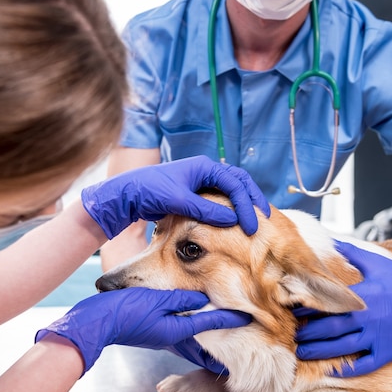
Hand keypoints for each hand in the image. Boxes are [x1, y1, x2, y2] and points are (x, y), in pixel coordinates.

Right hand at [36, 288, 250, 374]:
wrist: (98, 323)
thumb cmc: (125, 311)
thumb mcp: (156, 300)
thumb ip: (183, 297)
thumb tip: (204, 297)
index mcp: (179, 328)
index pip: (213, 322)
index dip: (233, 318)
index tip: (251, 315)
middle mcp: (175, 335)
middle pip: (206, 332)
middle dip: (223, 329)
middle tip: (243, 322)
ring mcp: (165, 335)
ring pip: (194, 331)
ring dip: (208, 326)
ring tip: (223, 320)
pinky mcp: (155, 331)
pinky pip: (180, 327)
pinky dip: (190, 322)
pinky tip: (191, 313)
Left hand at [81, 155, 269, 238]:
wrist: (128, 194)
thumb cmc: (150, 191)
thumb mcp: (179, 201)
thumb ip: (206, 210)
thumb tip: (233, 220)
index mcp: (205, 167)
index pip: (236, 183)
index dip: (246, 204)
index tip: (251, 225)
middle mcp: (206, 171)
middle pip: (239, 182)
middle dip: (252, 200)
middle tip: (263, 219)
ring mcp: (202, 181)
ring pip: (232, 190)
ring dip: (244, 204)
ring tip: (254, 220)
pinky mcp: (197, 193)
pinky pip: (221, 199)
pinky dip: (231, 209)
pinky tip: (236, 223)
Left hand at [295, 241, 391, 375]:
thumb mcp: (376, 261)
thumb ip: (350, 252)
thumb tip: (330, 239)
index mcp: (361, 297)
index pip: (326, 304)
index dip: (306, 308)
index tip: (292, 309)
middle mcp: (367, 319)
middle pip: (328, 330)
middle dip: (307, 334)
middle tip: (292, 335)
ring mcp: (377, 338)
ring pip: (341, 349)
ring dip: (319, 352)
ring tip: (302, 353)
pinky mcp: (388, 351)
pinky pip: (364, 365)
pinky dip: (347, 370)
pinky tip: (332, 370)